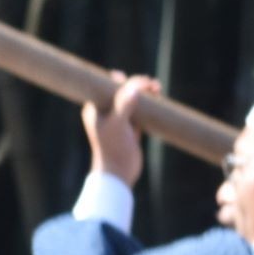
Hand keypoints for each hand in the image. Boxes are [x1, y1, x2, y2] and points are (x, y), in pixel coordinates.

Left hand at [83, 72, 155, 187]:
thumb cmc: (112, 149)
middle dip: (137, 85)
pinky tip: (158, 98)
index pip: (107, 86)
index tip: (136, 82)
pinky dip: (149, 105)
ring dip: (145, 93)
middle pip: (122, 90)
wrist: (118, 174)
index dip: (121, 80)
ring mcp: (118, 120)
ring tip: (157, 89)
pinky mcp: (130, 128)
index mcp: (95, 108)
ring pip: (132, 100)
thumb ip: (124, 105)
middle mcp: (105, 112)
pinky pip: (140, 111)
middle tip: (150, 84)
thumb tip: (135, 88)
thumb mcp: (118, 124)